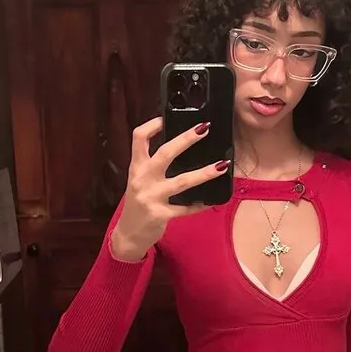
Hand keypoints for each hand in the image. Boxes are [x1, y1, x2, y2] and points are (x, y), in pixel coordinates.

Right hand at [110, 117, 228, 260]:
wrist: (128, 234)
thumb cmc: (138, 203)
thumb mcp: (139, 180)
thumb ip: (152, 165)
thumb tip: (179, 145)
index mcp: (136, 167)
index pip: (138, 138)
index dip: (151, 125)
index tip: (166, 117)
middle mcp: (142, 179)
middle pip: (165, 153)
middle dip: (186, 139)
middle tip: (205, 128)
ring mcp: (151, 197)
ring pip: (182, 182)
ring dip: (204, 173)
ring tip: (222, 165)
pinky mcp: (160, 215)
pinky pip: (185, 208)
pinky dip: (199, 205)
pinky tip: (211, 201)